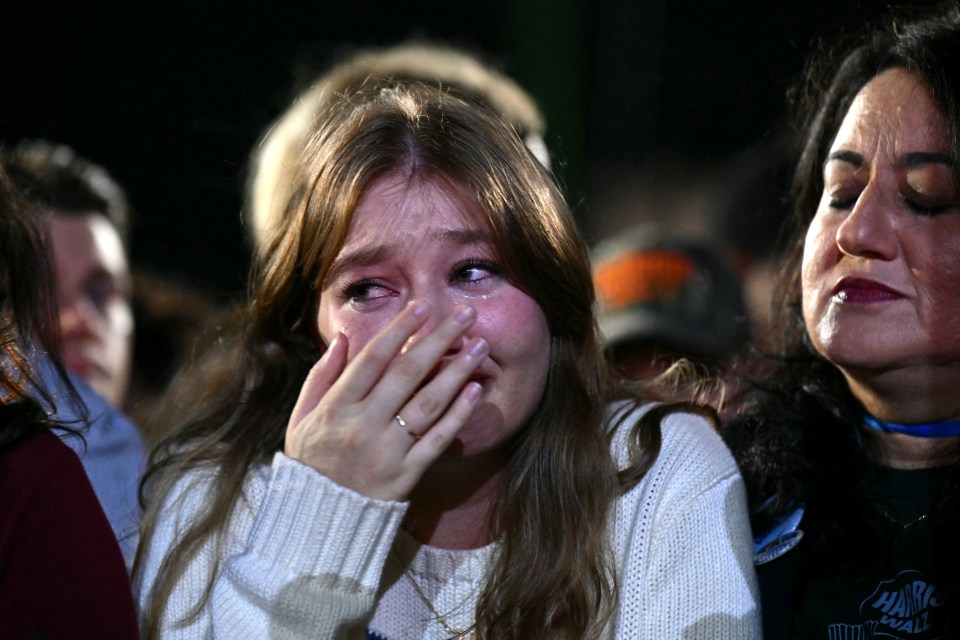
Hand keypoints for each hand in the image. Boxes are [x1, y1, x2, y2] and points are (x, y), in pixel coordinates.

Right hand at [284, 300, 487, 500]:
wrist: (317, 521)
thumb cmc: (311, 462)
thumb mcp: (301, 418)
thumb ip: (322, 376)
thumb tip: (346, 336)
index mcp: (335, 408)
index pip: (372, 359)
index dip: (399, 329)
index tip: (423, 306)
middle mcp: (361, 426)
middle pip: (406, 373)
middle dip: (438, 338)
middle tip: (465, 314)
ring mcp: (386, 452)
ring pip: (427, 403)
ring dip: (457, 371)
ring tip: (480, 346)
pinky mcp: (405, 476)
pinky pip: (437, 440)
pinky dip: (458, 415)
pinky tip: (475, 390)